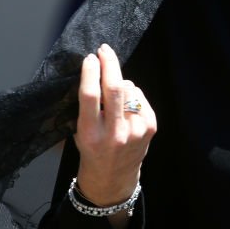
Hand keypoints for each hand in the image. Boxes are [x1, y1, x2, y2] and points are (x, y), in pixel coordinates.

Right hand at [74, 43, 156, 206]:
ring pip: (129, 89)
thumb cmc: (92, 149)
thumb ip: (87, 107)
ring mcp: (135, 131)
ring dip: (121, 83)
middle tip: (104, 50)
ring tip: (114, 94)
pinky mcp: (150, 128)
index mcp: (91, 134)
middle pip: (115, 88)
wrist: (113, 178)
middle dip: (110, 64)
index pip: (91, 96)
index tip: (90, 58)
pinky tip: (126, 105)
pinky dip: (132, 94)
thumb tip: (95, 70)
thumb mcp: (79, 132)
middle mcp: (114, 133)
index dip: (91, 73)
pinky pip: (140, 97)